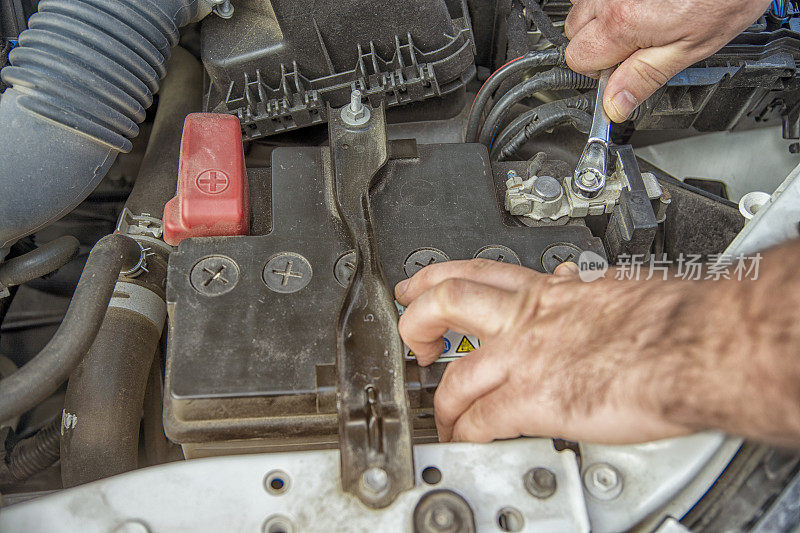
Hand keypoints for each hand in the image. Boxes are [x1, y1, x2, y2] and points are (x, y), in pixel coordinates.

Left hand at [394, 259, 690, 442]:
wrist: (703, 344)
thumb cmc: (677, 318)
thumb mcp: (620, 288)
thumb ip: (589, 293)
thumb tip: (583, 287)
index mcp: (552, 290)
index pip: (482, 273)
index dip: (443, 277)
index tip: (427, 285)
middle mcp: (531, 316)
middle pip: (448, 299)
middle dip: (417, 318)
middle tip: (411, 335)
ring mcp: (527, 356)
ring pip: (455, 368)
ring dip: (439, 398)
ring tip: (439, 412)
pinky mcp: (535, 399)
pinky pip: (481, 418)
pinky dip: (466, 433)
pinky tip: (466, 440)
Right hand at [564, 0, 771, 121]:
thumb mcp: (691, 47)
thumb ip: (646, 76)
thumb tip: (615, 105)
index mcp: (622, 23)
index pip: (580, 60)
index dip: (601, 70)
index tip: (621, 70)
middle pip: (575, 31)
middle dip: (597, 41)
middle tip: (632, 43)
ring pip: (583, 6)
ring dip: (601, 15)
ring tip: (639, 16)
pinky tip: (641, 0)